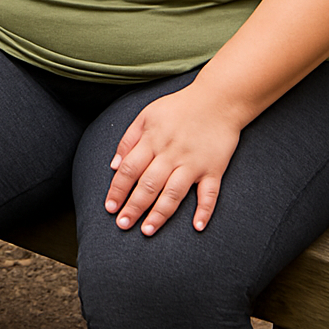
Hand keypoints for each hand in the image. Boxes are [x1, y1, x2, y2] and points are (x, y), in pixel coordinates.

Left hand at [103, 85, 242, 234]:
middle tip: (123, 225)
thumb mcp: (147, 115)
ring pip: (174, 193)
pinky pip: (210, 193)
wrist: (219, 99)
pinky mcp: (214, 168)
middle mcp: (171, 153)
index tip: (110, 207)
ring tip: (147, 230)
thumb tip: (113, 166)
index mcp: (152, 140)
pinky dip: (205, 210)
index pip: (129, 169)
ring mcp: (193, 162)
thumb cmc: (179, 107)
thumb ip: (129, 139)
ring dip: (159, 214)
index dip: (117, 189)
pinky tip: (197, 226)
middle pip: (148, 184)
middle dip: (133, 206)